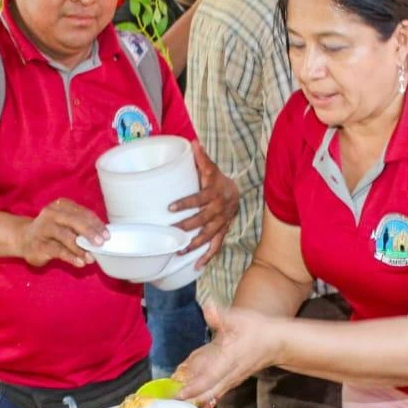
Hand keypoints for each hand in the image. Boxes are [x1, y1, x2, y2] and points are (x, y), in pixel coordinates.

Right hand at [17, 199, 107, 268]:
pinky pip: (58, 250)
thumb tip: (102, 239)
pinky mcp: (39, 244)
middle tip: (101, 243)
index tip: (107, 236)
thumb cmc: (51, 231)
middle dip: (89, 232)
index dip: (96, 224)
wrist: (23, 238)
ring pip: (65, 236)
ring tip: (91, 258)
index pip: (83, 213)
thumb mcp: (65, 224)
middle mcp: (52, 213)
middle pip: (74, 221)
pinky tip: (80, 263)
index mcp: (62, 205)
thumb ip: (80, 227)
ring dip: (81, 248)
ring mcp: (43, 228)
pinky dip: (71, 257)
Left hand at [167, 144, 239, 267]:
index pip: (199, 199)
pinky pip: (216, 246)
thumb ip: (201, 158)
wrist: (237, 192)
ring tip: (179, 251)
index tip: (170, 208)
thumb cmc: (217, 179)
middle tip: (170, 232)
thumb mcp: (211, 168)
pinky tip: (197, 266)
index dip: (185, 203)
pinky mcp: (222, 231)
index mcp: (214, 193)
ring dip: (194, 245)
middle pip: (202, 220)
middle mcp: (219, 209)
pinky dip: (208, 257)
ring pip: (209, 235)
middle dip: (186, 227)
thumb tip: (193, 141)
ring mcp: (222, 223)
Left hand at [174, 304, 283, 407]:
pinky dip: (203, 397)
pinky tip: (191, 400)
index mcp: (229, 359)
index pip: (210, 378)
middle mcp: (230, 374)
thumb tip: (207, 306)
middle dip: (190, 399)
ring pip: (212, 395)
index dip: (194, 387)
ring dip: (195, 400)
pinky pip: (216, 392)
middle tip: (171, 402)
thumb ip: (220, 316)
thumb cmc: (257, 329)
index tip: (179, 394)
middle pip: (208, 392)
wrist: (276, 342)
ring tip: (177, 403)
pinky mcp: (232, 380)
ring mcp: (232, 379)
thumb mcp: (239, 319)